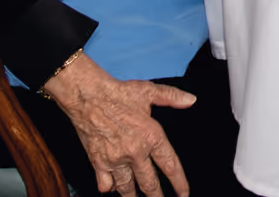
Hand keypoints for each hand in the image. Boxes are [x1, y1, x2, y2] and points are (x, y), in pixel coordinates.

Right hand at [44, 54, 193, 196]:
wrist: (87, 96)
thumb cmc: (117, 93)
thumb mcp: (149, 91)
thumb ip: (172, 96)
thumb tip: (191, 99)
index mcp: (151, 136)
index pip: (170, 165)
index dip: (179, 182)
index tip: (183, 193)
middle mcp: (135, 152)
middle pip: (149, 184)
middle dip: (157, 196)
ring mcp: (116, 159)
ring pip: (127, 188)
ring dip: (133, 196)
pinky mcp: (98, 162)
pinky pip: (106, 185)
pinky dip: (110, 189)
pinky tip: (114, 188)